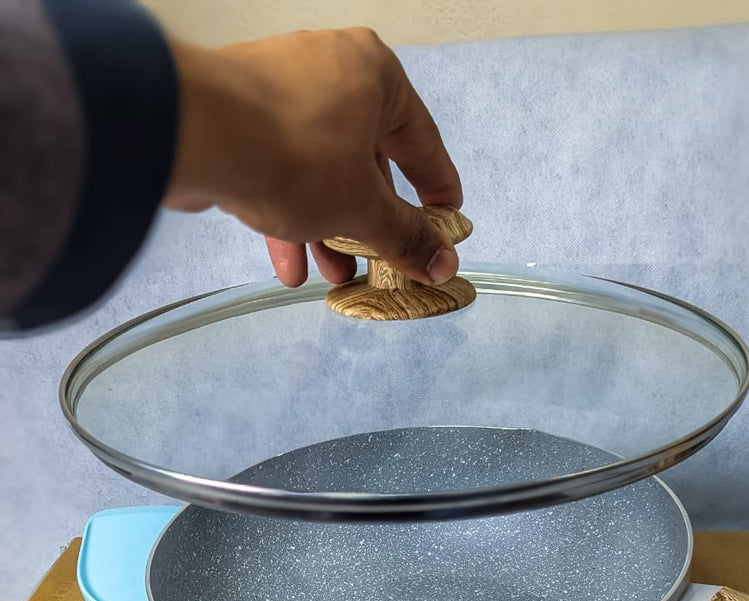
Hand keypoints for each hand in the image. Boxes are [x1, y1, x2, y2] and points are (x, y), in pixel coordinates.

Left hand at [165, 28, 462, 287]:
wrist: (194, 133)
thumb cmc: (292, 152)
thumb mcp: (363, 207)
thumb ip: (406, 237)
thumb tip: (442, 264)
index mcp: (375, 74)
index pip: (421, 141)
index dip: (437, 190)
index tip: (446, 223)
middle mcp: (330, 70)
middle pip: (366, 160)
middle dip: (369, 224)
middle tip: (379, 263)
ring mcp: (280, 89)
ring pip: (320, 170)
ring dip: (328, 229)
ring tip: (330, 274)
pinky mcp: (239, 114)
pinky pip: (278, 168)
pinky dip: (287, 213)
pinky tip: (288, 263)